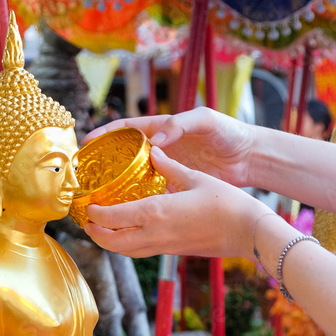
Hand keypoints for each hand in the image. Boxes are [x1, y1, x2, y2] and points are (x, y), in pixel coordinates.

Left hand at [85, 147, 266, 259]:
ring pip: (125, 251)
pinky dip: (127, 244)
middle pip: (112, 242)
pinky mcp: (173, 252)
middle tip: (87, 219)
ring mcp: (163, 247)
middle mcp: (155, 234)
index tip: (87, 204)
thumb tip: (154, 151)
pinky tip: (129, 231)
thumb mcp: (195, 178)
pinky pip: (140, 251)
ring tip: (101, 228)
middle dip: (95, 233)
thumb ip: (170, 166)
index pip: (112, 218)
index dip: (94, 213)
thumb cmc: (226, 203)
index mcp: (156, 213)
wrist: (248, 232)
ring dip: (109, 242)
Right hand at [86, 108, 253, 188]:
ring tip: (98, 198)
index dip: (105, 135)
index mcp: (162, 130)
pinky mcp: (177, 188)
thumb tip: (154, 142)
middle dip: (104, 165)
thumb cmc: (229, 132)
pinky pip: (153, 196)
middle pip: (124, 157)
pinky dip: (139, 204)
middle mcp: (160, 151)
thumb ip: (180, 125)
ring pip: (135, 179)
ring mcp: (167, 171)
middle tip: (85, 176)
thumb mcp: (205, 121)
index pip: (126, 130)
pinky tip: (126, 214)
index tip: (87, 143)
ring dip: (118, 188)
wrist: (249, 157)